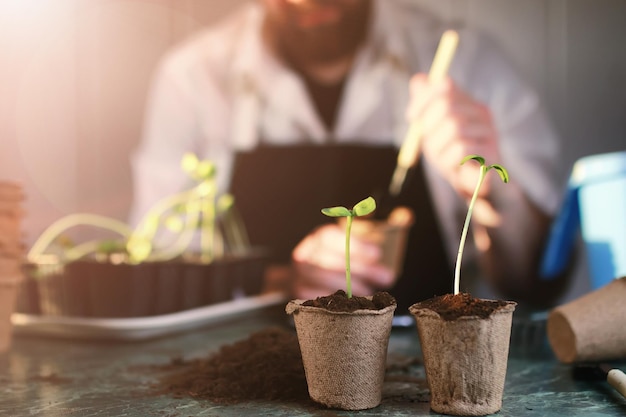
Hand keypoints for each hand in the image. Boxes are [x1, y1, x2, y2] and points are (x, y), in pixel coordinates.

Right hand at [290, 223, 394, 299]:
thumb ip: (382, 226)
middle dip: (362, 269)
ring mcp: (300, 273)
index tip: (378, 254)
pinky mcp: (299, 293)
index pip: (332, 236)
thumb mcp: (358, 241)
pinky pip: (317, 297)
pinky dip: (336, 300)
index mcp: (319, 236)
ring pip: (324, 280)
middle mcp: (305, 252)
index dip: (355, 245)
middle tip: (387, 276)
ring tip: (370, 291)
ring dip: (351, 286)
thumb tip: (406, 216)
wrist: (307, 277)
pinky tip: (353, 302)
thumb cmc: (338, 258)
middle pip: (331, 259)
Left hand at [406, 73, 501, 199]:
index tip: (411, 117)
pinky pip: (461, 149)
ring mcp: (490, 131)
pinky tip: (454, 167)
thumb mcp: (433, 129)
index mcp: (467, 102)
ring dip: (438, 148)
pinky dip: (449, 161)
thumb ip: (425, 104)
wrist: (476, 187)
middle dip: (428, 127)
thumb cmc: (452, 155)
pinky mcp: (492, 152)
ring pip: (453, 128)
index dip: (422, 99)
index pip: (444, 85)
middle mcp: (481, 112)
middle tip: (428, 144)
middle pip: (446, 105)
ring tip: (443, 159)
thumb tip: (418, 79)